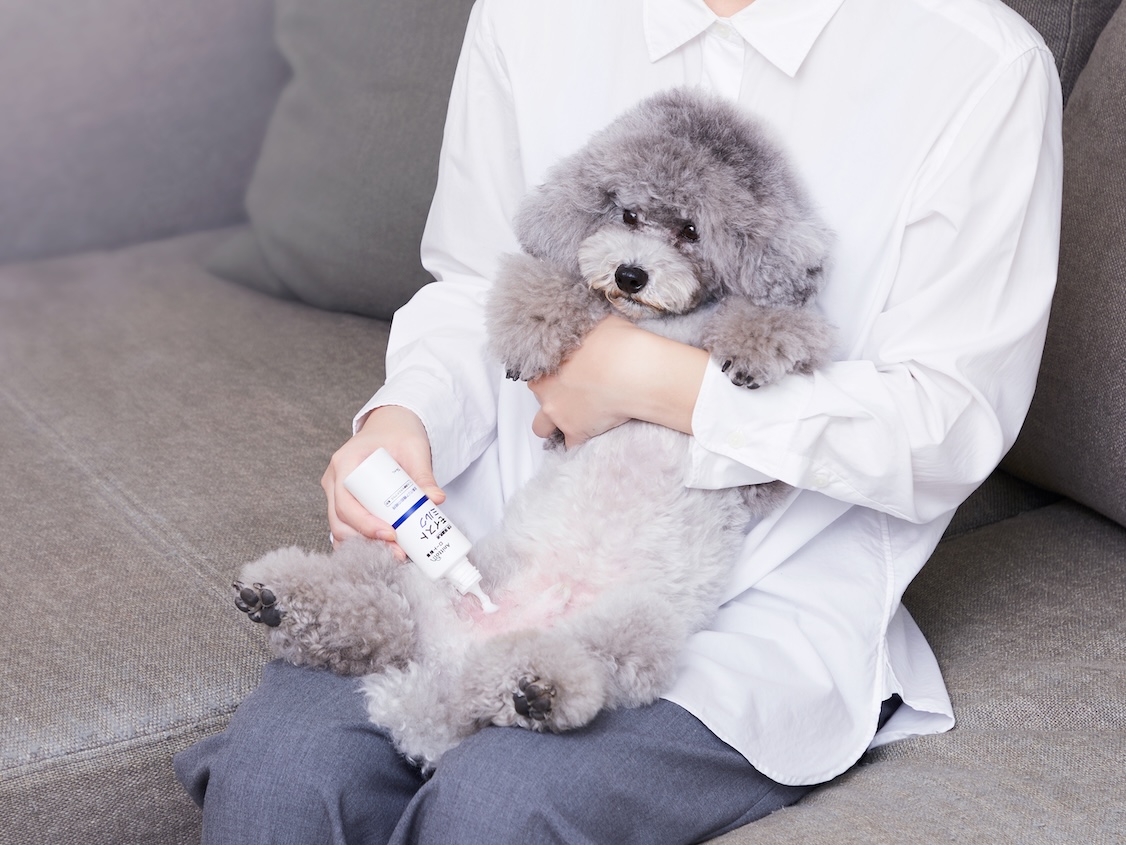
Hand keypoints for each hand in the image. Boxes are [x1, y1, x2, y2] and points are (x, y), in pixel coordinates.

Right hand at [321, 405, 444, 555]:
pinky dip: (363, 541)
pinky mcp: (345, 502)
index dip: (365, 524)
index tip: (391, 534)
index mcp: (345, 462)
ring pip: (341, 529)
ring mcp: (336, 492)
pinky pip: (347, 528)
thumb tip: (436, 500)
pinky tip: (384, 550)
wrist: (390, 426)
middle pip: (340, 521)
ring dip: (365, 545)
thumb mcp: (414, 449)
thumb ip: (424, 475)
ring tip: (396, 553)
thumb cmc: (398, 433)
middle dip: (367, 541)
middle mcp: (334, 479)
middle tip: (398, 552)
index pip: (346, 502)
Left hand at [528, 314, 708, 447]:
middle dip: (551, 396)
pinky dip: (578, 440)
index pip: (534, 370)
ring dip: (554, 423)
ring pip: (541, 427)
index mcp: (545, 361)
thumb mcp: (594, 322)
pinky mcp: (574, 431)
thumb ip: (580, 327)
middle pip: (537, 397)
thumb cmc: (615, 342)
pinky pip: (569, 444)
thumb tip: (583, 317)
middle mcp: (544, 389)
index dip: (549, 372)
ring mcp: (557, 412)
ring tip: (575, 418)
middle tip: (574, 392)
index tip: (564, 373)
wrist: (631, 369)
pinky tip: (591, 433)